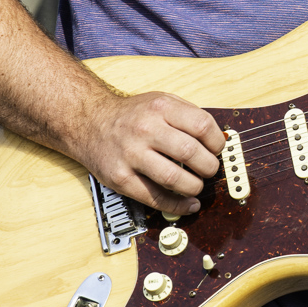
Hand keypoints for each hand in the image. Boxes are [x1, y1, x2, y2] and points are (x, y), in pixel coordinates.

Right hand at [71, 92, 225, 214]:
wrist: (89, 121)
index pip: (202, 125)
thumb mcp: (160, 100)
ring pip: (174, 178)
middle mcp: (146, 129)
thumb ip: (188, 115)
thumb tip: (218, 139)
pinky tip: (187, 204)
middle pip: (191, 153)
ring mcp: (131, 154)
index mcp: (161, 108)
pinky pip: (154, 197)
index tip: (217, 150)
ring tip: (197, 186)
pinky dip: (176, 205)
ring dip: (195, 187)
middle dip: (209, 167)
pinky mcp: (120, 177)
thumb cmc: (131, 114)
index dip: (217, 142)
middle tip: (210, 170)